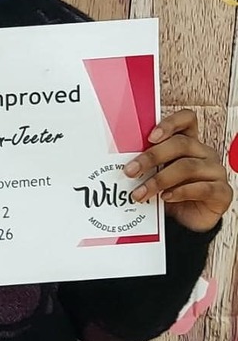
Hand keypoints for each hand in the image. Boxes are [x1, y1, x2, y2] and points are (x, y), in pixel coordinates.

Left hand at [124, 109, 232, 232]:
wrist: (185, 221)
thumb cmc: (168, 192)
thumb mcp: (153, 174)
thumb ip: (145, 162)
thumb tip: (119, 158)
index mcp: (188, 142)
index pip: (186, 120)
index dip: (170, 124)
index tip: (150, 137)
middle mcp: (203, 153)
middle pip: (181, 144)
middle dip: (151, 157)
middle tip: (130, 171)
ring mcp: (215, 171)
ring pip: (188, 167)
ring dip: (159, 180)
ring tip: (140, 193)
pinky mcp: (222, 192)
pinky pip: (203, 188)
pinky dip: (180, 192)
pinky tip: (166, 197)